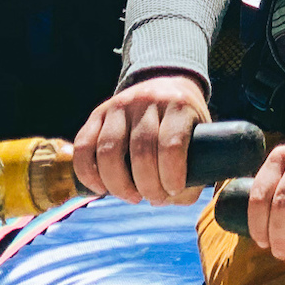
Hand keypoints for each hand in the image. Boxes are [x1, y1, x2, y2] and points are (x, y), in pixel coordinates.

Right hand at [73, 73, 210, 205]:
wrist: (168, 86)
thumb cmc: (185, 121)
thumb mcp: (201, 135)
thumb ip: (196, 169)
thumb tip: (172, 198)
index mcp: (178, 105)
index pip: (172, 144)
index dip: (171, 174)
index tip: (173, 190)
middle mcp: (148, 101)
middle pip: (141, 151)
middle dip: (147, 185)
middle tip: (154, 198)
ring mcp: (120, 105)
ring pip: (109, 150)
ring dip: (118, 184)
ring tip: (133, 197)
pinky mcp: (98, 113)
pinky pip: (84, 146)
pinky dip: (89, 174)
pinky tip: (102, 189)